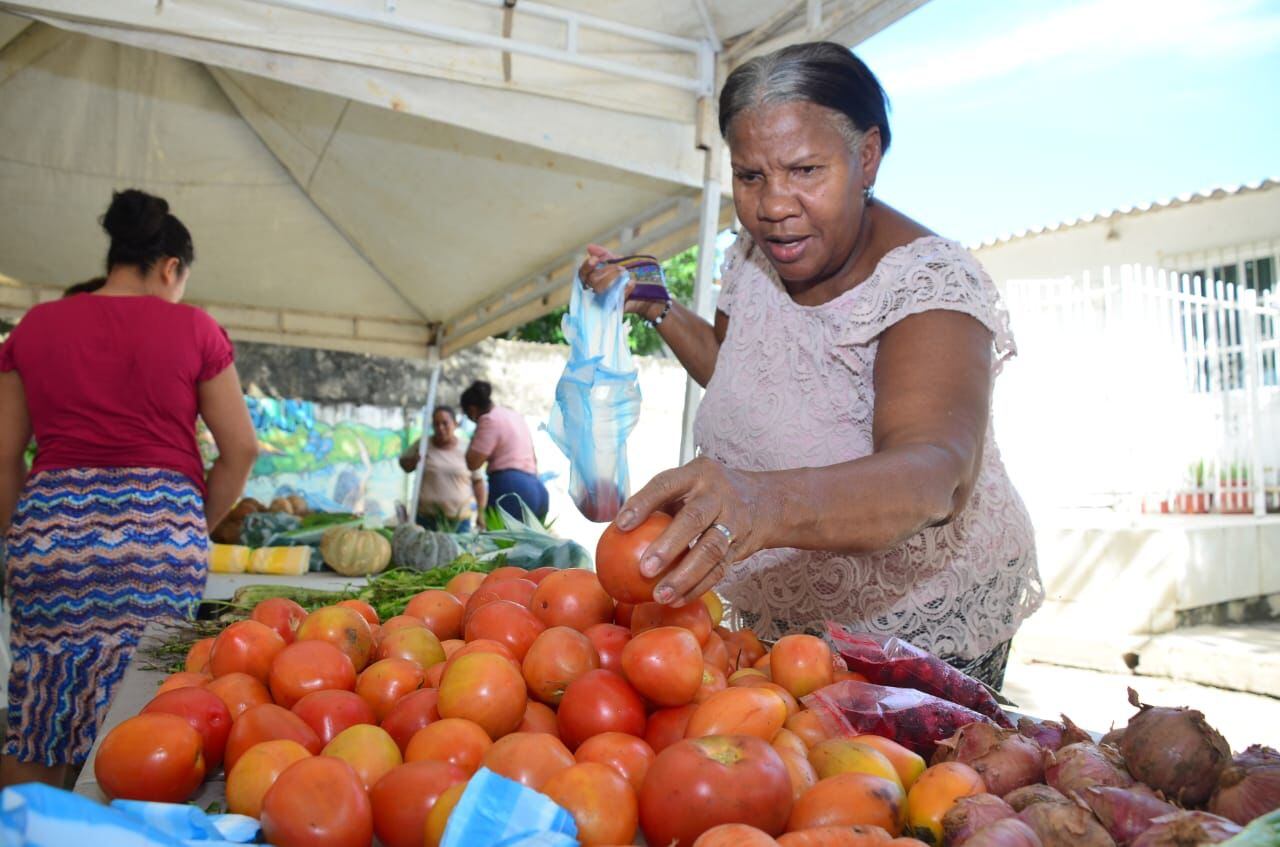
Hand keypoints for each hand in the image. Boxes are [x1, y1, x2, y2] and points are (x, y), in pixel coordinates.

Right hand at [577, 245, 663, 319]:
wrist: (649, 292)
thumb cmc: (631, 276)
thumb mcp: (618, 262)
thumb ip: (604, 255)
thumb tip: (589, 247)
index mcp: (594, 280)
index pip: (583, 274)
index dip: (586, 267)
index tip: (595, 260)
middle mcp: (596, 292)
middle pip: (592, 280)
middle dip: (606, 271)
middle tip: (620, 268)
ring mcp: (604, 302)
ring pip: (600, 290)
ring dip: (613, 278)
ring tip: (625, 273)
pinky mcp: (614, 310)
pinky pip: (615, 299)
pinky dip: (624, 289)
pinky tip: (631, 283)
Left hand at [614, 457, 777, 606]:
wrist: (763, 502)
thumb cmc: (705, 494)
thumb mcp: (687, 485)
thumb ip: (657, 503)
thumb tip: (611, 529)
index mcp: (696, 473)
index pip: (666, 484)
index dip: (642, 503)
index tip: (619, 525)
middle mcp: (717, 493)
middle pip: (694, 518)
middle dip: (668, 546)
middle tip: (643, 570)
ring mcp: (734, 519)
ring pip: (711, 549)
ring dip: (685, 576)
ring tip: (660, 596)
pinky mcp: (742, 545)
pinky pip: (720, 569)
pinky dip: (698, 587)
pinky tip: (677, 600)